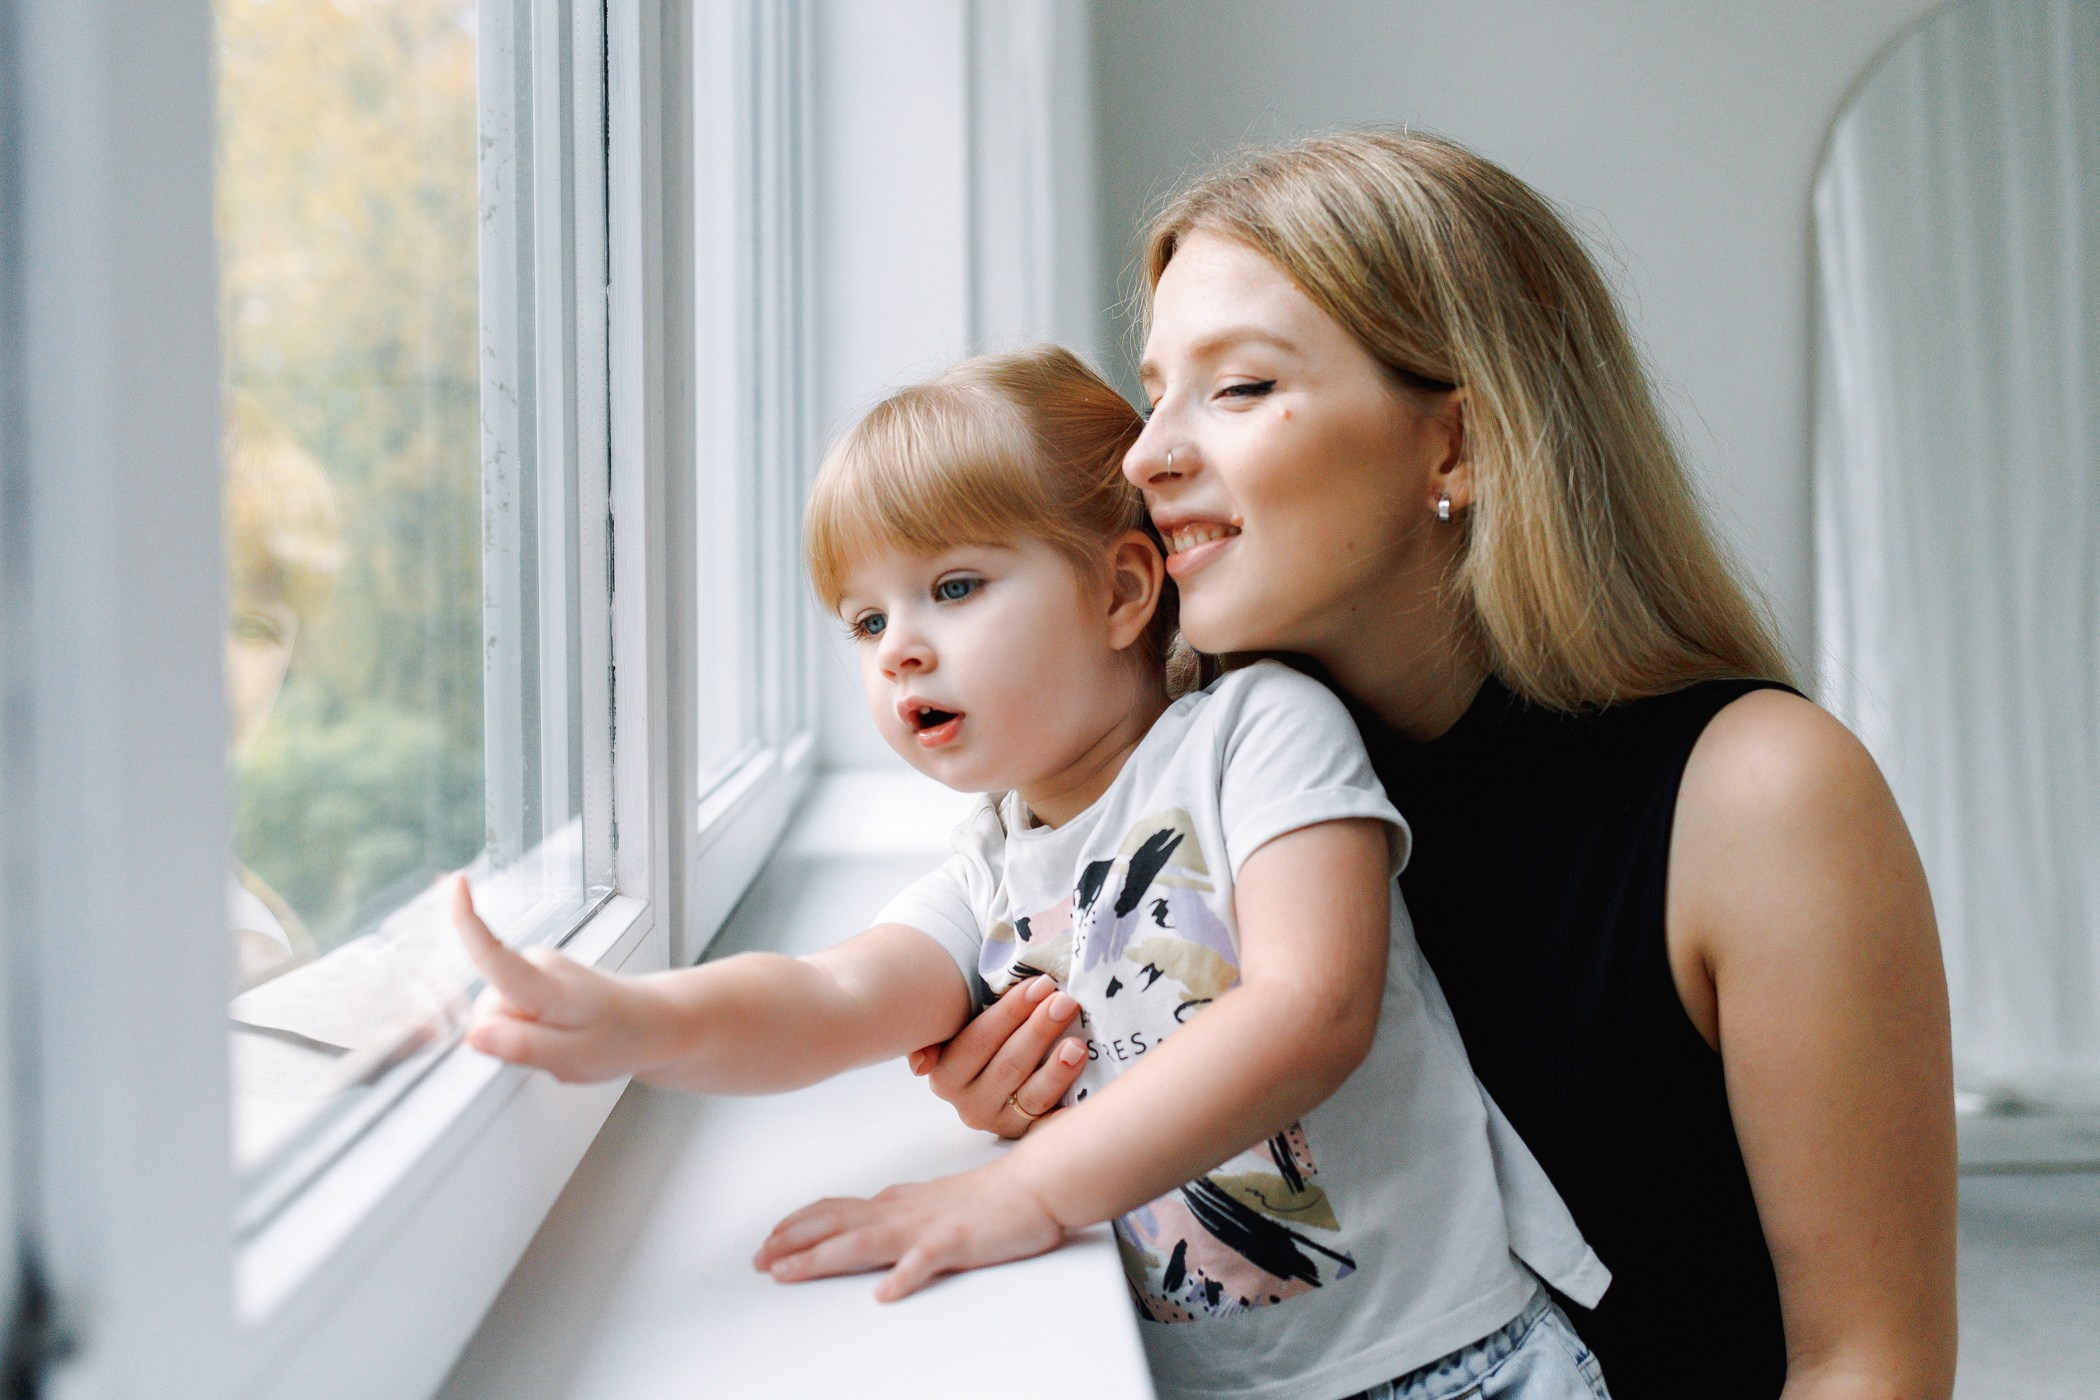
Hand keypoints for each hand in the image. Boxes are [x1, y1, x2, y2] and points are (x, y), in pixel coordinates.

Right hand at [450, 874, 661, 1082]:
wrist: (655, 1020)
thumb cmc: (623, 1038)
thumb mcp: (576, 1058)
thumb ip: (523, 1047)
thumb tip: (475, 1035)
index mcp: (548, 985)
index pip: (496, 954)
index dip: (467, 921)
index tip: (455, 883)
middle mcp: (540, 964)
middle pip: (488, 1008)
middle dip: (507, 1038)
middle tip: (553, 1050)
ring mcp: (540, 963)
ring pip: (499, 1010)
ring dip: (521, 1033)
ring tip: (563, 1040)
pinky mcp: (539, 970)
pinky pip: (512, 1004)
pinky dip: (529, 1025)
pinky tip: (560, 1031)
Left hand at [752, 1162, 1066, 1301]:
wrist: (1034, 1187)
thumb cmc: (988, 1197)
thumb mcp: (929, 1199)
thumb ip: (895, 1207)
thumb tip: (864, 1211)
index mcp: (895, 1203)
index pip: (835, 1210)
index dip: (797, 1225)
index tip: (767, 1240)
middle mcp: (901, 1212)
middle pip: (837, 1225)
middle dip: (792, 1243)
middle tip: (758, 1260)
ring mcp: (927, 1226)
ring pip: (865, 1242)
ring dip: (823, 1257)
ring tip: (790, 1271)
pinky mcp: (956, 1241)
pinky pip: (926, 1261)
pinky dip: (903, 1276)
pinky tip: (884, 1293)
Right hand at [905, 975, 1086, 1138]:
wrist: (993, 1071)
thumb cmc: (984, 1036)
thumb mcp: (956, 1027)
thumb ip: (941, 1031)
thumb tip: (921, 1066)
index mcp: (946, 1074)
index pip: (980, 1039)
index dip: (1011, 1012)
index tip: (1041, 985)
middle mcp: (969, 1104)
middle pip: (1009, 1064)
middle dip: (1039, 1031)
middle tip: (1065, 1003)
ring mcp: (1000, 1121)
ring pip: (1031, 1096)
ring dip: (1055, 1071)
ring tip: (1078, 1045)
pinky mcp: (1026, 1134)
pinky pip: (1046, 1128)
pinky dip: (1060, 1119)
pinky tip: (1076, 1106)